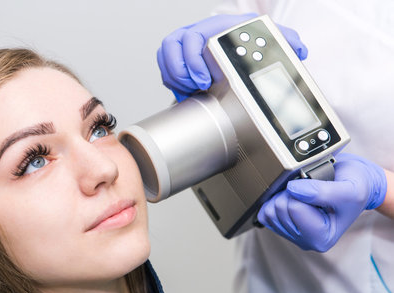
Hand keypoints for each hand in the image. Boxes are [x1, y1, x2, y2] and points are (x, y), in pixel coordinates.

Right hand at [157, 14, 307, 101]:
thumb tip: (299, 50)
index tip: (205, 80)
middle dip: (181, 71)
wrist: (241, 43)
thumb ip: (285, 41)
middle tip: (197, 86)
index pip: (192, 38)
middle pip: (172, 45)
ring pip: (165, 55)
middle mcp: (196, 33)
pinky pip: (165, 68)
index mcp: (214, 28)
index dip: (194, 60)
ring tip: (190, 90)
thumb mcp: (270, 38)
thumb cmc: (250, 40)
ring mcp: (184, 46)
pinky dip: (172, 81)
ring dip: (174, 76)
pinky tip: (186, 91)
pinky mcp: (179, 59)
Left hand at [257, 153, 386, 251]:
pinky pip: (263, 211)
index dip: (304, 190)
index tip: (320, 189)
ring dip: (284, 194)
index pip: (294, 209)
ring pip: (269, 209)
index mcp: (321, 239)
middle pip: (278, 209)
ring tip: (305, 192)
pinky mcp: (280, 225)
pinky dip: (275, 198)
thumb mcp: (349, 190)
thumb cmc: (355, 188)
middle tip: (312, 189)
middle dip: (292, 192)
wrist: (351, 183)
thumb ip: (322, 192)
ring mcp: (291, 234)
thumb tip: (293, 190)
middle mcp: (304, 241)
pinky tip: (293, 197)